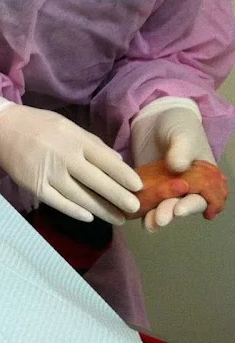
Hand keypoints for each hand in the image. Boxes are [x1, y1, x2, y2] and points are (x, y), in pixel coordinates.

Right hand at [0, 103, 141, 224]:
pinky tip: (88, 217)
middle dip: (119, 198)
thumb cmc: (37, 124)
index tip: (139, 187)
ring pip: (81, 197)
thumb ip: (92, 142)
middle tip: (135, 209)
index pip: (107, 161)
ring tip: (117, 219)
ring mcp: (48, 173)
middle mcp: (64, 157)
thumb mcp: (67, 125)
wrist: (0, 127)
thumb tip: (117, 161)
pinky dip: (75, 211)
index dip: (124, 176)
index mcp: (74, 139)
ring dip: (102, 210)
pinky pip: (59, 203)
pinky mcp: (35, 186)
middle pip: (97, 182)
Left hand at [131, 101, 217, 231]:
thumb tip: (178, 167)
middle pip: (184, 204)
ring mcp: (168, 187)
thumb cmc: (177, 125)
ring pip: (168, 206)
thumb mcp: (182, 135)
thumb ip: (181, 150)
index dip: (193, 204)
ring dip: (160, 216)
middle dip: (172, 212)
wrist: (154, 118)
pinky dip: (146, 210)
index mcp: (204, 176)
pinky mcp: (150, 185)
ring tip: (150, 223)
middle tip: (160, 219)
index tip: (180, 209)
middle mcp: (189, 186)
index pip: (203, 195)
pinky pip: (151, 201)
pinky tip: (139, 217)